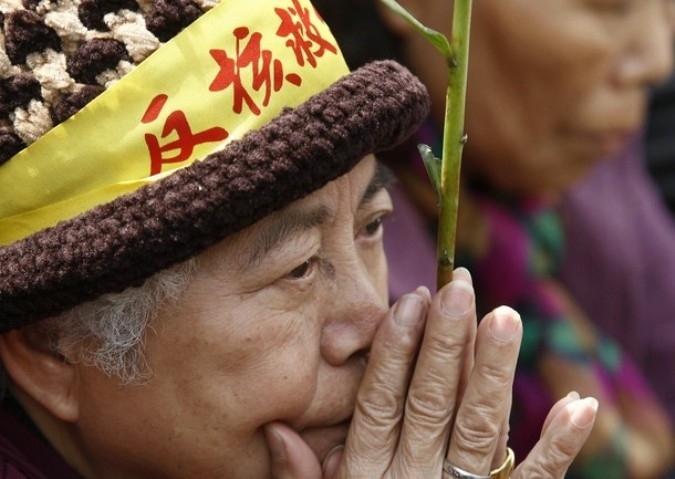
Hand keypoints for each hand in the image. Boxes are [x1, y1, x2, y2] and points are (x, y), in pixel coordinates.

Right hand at [265, 268, 596, 477]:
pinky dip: (560, 445)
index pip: (381, 403)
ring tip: (506, 316)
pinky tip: (581, 405)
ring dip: (494, 372)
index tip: (410, 302)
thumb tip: (275, 428)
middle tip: (459, 289)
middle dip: (445, 344)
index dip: (394, 352)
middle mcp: (415, 478)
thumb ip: (302, 475)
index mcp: (369, 473)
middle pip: (432, 403)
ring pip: (479, 427)